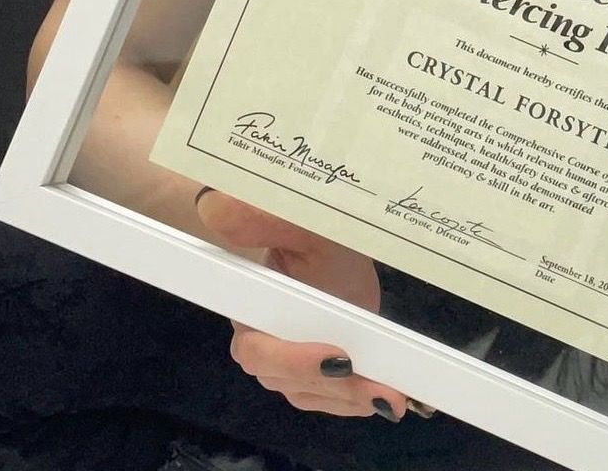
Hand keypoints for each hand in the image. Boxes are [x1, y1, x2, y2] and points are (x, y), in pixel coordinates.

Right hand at [195, 188, 432, 419]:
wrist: (325, 243)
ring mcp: (287, 360)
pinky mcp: (312, 370)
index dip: (295, 360)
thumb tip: (216, 207)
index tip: (340, 357)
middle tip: (379, 390)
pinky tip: (385, 397)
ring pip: (310, 393)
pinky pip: (326, 395)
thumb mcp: (301, 224)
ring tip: (391, 396)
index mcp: (250, 308)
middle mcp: (261, 342)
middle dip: (332, 386)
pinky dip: (353, 399)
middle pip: (287, 379)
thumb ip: (266, 220)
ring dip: (349, 399)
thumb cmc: (308, 231)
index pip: (260, 348)